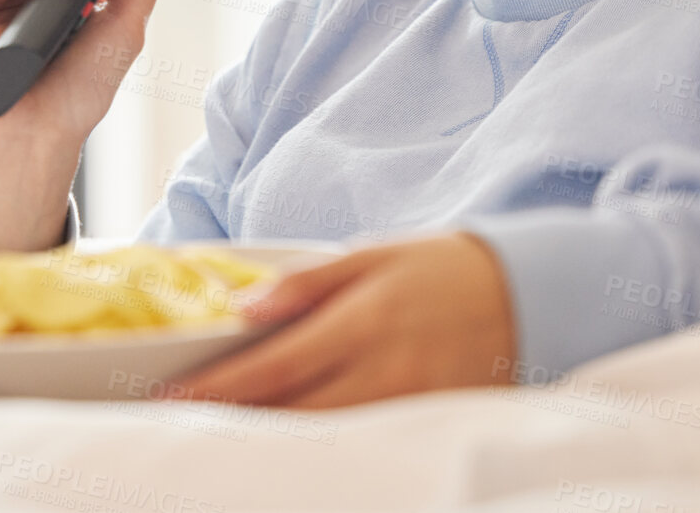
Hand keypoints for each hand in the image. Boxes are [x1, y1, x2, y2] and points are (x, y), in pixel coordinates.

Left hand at [162, 231, 518, 408]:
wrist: (530, 294)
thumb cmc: (438, 269)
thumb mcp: (371, 257)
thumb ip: (306, 283)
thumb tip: (242, 309)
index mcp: (362, 324)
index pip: (273, 367)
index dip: (217, 388)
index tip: (169, 397)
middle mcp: (383, 374)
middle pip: (290, 414)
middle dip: (230, 420)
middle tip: (176, 420)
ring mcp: (407, 408)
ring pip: (321, 436)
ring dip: (267, 436)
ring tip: (219, 430)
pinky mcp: (426, 427)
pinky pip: (359, 443)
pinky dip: (317, 442)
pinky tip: (286, 436)